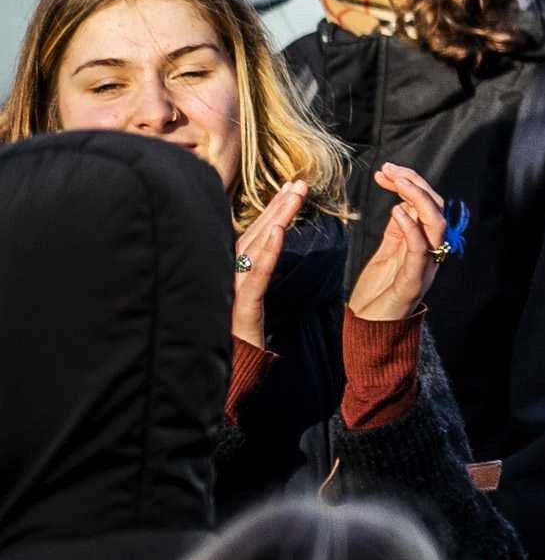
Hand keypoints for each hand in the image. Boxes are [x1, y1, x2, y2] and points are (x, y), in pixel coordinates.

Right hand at [229, 179, 305, 350]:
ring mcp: (230, 292)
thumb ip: (256, 279)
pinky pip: (255, 276)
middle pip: (254, 235)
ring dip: (275, 218)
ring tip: (294, 195)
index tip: (291, 189)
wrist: (230, 378)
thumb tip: (269, 253)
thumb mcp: (250, 306)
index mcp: (234, 277)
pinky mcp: (239, 309)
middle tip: (299, 181)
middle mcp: (228, 278)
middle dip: (277, 206)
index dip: (272, 211)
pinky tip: (277, 231)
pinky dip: (266, 252)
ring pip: (254, 248)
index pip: (254, 237)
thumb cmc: (240, 344)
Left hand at [347, 168, 448, 323]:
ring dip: (418, 198)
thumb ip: (397, 230)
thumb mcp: (386, 253)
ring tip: (397, 181)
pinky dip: (411, 227)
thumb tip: (401, 203)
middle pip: (436, 208)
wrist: (371, 329)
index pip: (426, 205)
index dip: (410, 183)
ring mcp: (425, 265)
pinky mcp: (414, 280)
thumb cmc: (377, 293)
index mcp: (423, 243)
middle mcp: (430, 251)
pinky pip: (419, 249)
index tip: (386, 170)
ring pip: (436, 224)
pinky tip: (396, 210)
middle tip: (391, 169)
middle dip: (415, 183)